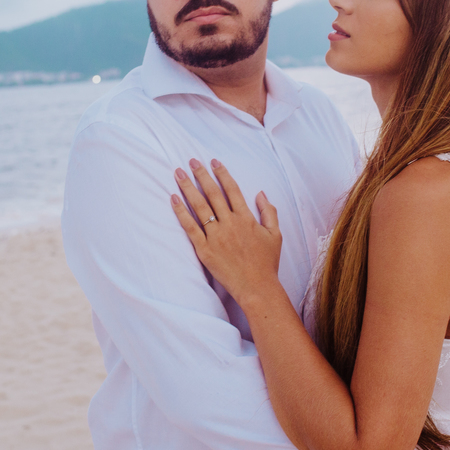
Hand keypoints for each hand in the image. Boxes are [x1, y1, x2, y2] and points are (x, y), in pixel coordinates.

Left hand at [170, 158, 282, 303]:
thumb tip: (261, 193)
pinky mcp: (205, 250)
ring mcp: (216, 236)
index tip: (213, 161)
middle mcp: (230, 223)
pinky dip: (181, 212)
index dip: (222, 173)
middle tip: (191, 161)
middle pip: (213, 193)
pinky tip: (173, 199)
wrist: (257, 288)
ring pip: (199, 206)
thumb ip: (269, 211)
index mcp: (246, 218)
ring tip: (178, 173)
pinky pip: (190, 227)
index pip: (232, 189)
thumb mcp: (275, 235)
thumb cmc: (267, 263)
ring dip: (188, 188)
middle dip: (201, 175)